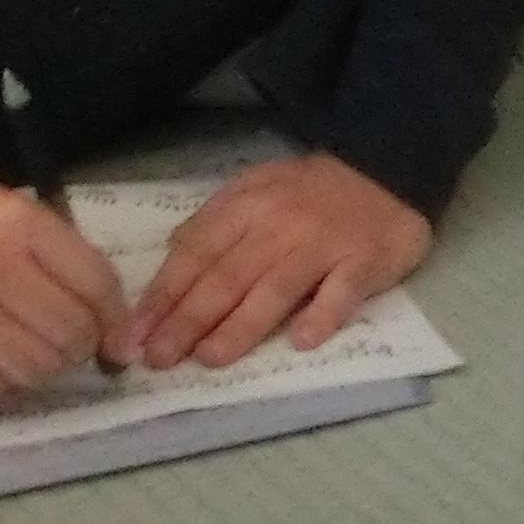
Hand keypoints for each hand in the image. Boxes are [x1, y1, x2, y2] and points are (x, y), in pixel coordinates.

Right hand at [0, 143, 129, 399]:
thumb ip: (49, 250)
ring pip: (35, 368)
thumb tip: (101, 312)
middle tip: (68, 344)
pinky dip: (1, 381)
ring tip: (28, 350)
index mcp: (20, 223)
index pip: (97, 284)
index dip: (116, 320)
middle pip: (71, 334)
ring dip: (43, 368)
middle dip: (81, 347)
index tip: (118, 340)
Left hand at [126, 152, 431, 368]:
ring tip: (211, 358)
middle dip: (188, 320)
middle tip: (159, 358)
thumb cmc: (313, 189)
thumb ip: (216, 220)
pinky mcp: (365, 261)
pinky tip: (302, 341)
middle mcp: (279, 226)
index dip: (164, 296)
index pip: (195, 255)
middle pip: (227, 278)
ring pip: (275, 289)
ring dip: (241, 326)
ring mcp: (323, 245)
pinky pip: (342, 292)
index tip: (135, 334)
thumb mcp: (255, 187)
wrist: (389, 164)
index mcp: (246, 207)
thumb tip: (173, 252)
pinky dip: (322, 315)